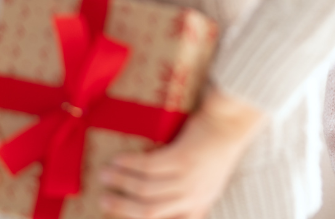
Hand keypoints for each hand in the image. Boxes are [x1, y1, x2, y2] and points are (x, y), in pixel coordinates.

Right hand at [97, 87, 265, 218]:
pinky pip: (148, 166)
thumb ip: (186, 198)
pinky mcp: (183, 158)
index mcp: (198, 207)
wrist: (230, 125)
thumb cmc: (215, 151)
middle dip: (121, 208)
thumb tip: (155, 206)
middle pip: (148, 212)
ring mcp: (189, 179)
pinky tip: (118, 159)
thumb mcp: (206, 184)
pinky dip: (129, 164)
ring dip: (120, 182)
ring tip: (104, 175)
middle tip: (103, 200)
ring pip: (145, 189)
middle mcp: (193, 197)